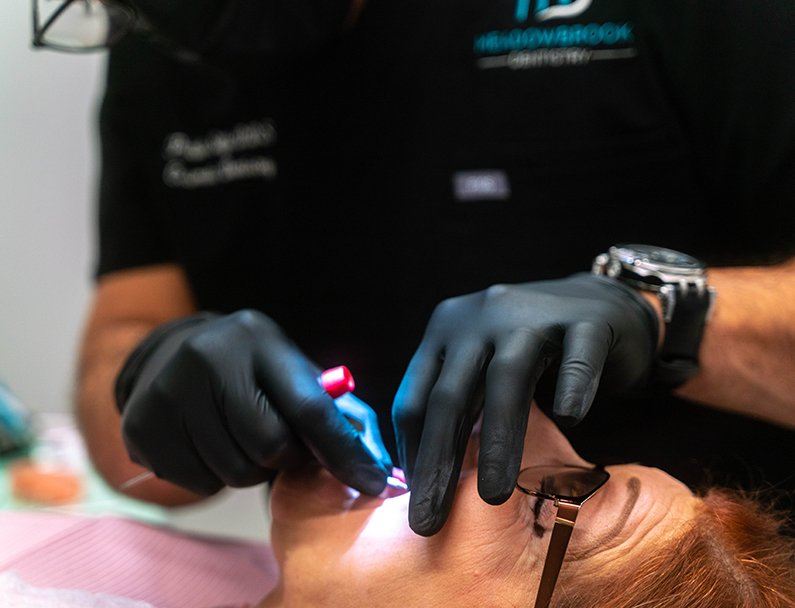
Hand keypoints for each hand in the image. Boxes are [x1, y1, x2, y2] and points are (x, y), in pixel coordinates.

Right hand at [116, 310, 391, 495]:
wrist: (170, 353)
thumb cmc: (251, 372)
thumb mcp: (292, 372)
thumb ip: (339, 413)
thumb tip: (378, 468)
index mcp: (258, 339)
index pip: (309, 405)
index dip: (343, 451)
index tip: (374, 483)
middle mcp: (208, 357)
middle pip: (270, 446)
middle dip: (285, 457)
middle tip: (278, 443)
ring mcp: (168, 390)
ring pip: (234, 472)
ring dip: (249, 469)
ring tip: (239, 438)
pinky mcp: (141, 425)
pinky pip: (198, 485)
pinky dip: (213, 477)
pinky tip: (207, 445)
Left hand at [392, 273, 658, 535]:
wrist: (601, 302)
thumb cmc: (531, 348)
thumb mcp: (481, 365)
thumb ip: (453, 402)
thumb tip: (421, 474)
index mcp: (446, 330)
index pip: (414, 397)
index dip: (411, 453)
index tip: (415, 502)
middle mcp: (481, 317)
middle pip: (451, 395)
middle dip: (438, 462)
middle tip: (429, 520)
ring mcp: (533, 313)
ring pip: (507, 380)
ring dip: (497, 443)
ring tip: (491, 497)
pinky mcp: (587, 320)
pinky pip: (578, 360)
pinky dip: (573, 392)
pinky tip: (570, 423)